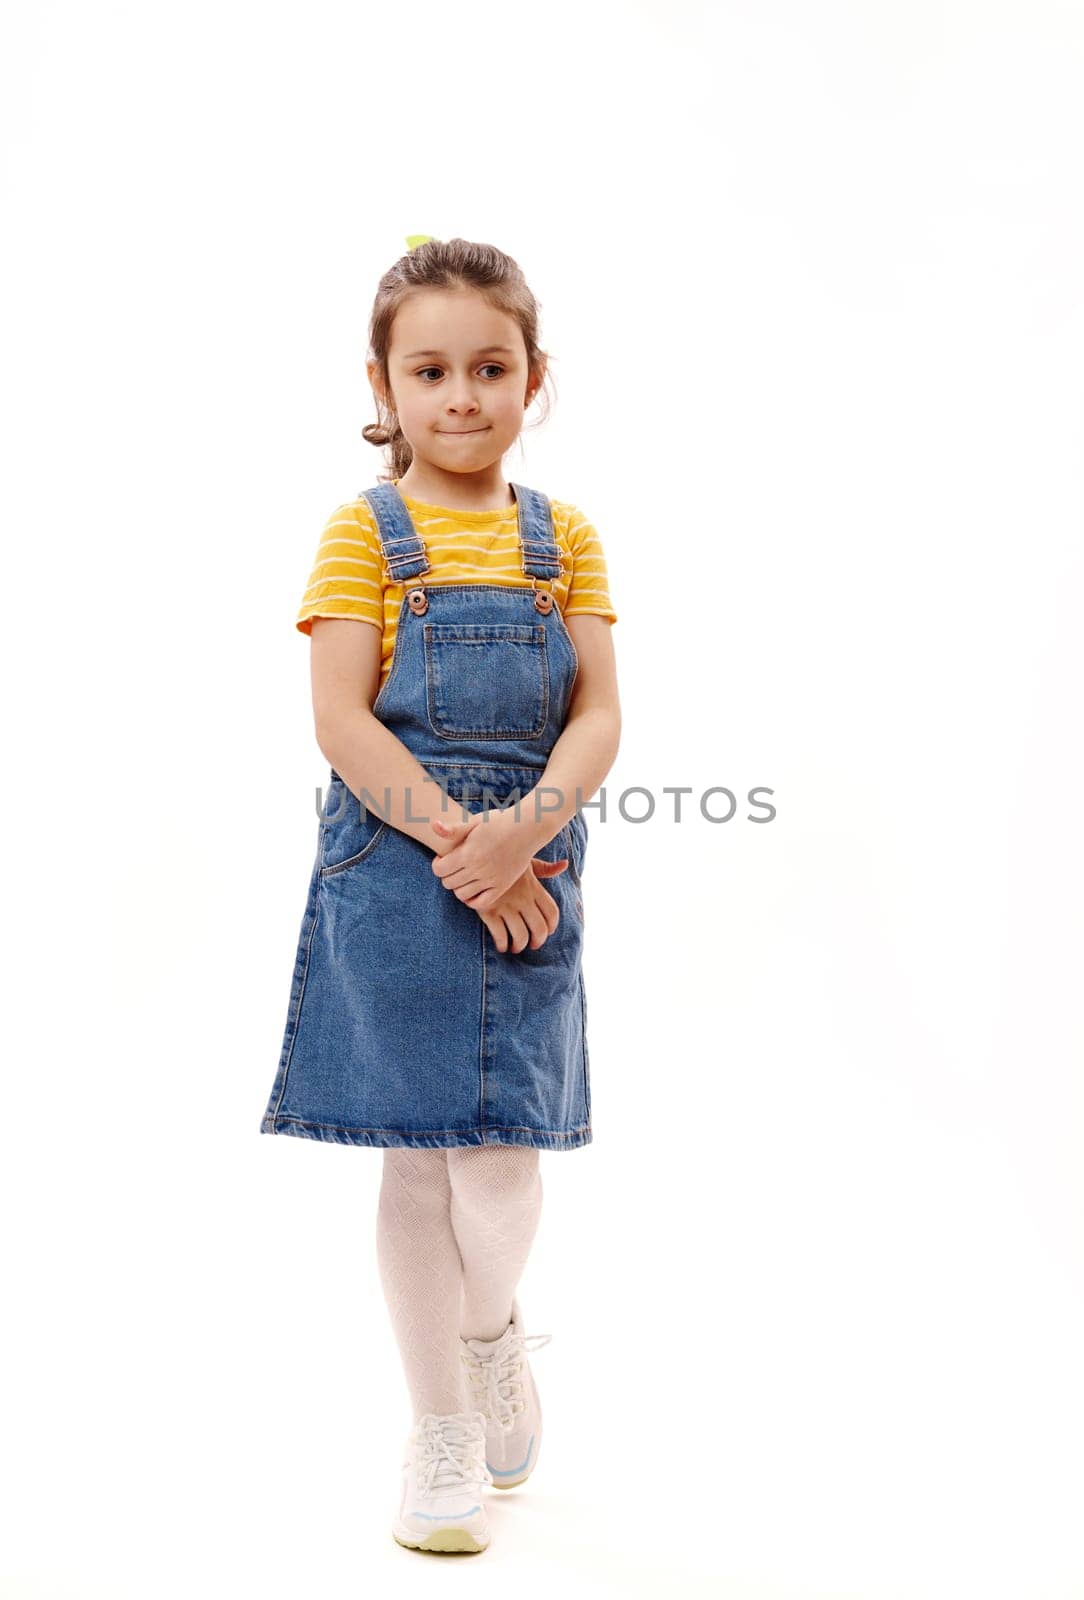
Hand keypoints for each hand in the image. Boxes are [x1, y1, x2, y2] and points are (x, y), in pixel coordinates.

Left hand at [431, 806, 564, 910]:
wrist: (526, 828)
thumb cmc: (498, 822)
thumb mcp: (474, 822)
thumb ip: (453, 829)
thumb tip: (433, 825)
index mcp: (467, 853)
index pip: (439, 870)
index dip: (438, 865)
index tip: (444, 858)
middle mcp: (477, 868)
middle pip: (448, 883)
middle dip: (447, 875)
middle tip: (454, 867)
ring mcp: (490, 879)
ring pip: (462, 894)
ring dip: (458, 887)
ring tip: (464, 877)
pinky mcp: (502, 886)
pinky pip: (481, 903)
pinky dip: (473, 900)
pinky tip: (473, 889)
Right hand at [471, 861, 566, 953]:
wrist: (476, 858)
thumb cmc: (503, 861)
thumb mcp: (526, 862)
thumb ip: (545, 868)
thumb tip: (564, 864)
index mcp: (534, 888)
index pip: (552, 913)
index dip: (551, 927)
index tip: (546, 932)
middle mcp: (523, 899)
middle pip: (539, 929)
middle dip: (537, 942)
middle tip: (531, 945)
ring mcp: (505, 906)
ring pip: (521, 937)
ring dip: (519, 947)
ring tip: (514, 947)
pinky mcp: (488, 911)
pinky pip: (500, 936)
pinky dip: (502, 945)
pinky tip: (501, 945)